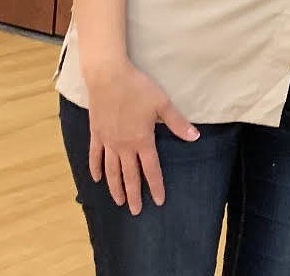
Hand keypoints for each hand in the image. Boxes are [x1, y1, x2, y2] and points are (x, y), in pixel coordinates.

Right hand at [86, 60, 198, 214]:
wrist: (108, 77)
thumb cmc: (138, 88)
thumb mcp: (162, 103)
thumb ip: (177, 123)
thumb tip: (195, 137)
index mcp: (142, 140)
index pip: (151, 169)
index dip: (155, 186)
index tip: (158, 201)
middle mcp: (124, 146)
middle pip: (129, 175)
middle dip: (134, 194)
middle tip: (135, 211)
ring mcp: (108, 141)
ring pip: (111, 171)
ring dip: (115, 187)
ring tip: (118, 201)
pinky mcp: (96, 134)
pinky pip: (95, 156)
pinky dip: (96, 169)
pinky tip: (96, 179)